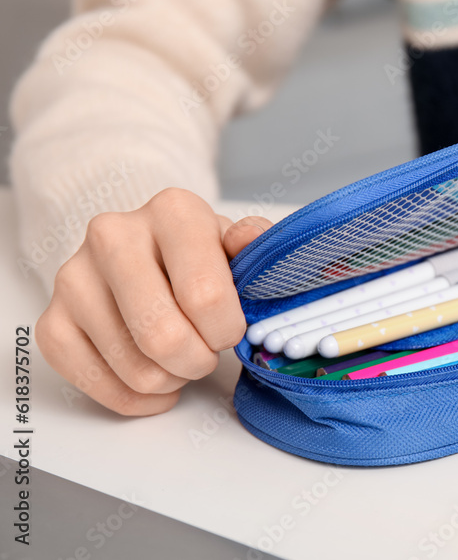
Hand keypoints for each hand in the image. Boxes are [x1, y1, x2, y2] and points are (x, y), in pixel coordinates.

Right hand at [36, 188, 271, 415]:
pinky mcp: (51, 317)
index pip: (205, 296)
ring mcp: (75, 277)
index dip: (227, 330)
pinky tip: (154, 383)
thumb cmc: (201, 256)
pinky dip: (132, 397)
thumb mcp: (236, 244)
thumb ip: (254, 245)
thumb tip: (248, 239)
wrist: (146, 249)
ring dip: (169, 380)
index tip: (232, 330)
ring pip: (133, 368)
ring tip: (180, 360)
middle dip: (197, 362)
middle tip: (207, 354)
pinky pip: (91, 382)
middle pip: (162, 336)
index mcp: (172, 211)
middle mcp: (114, 236)